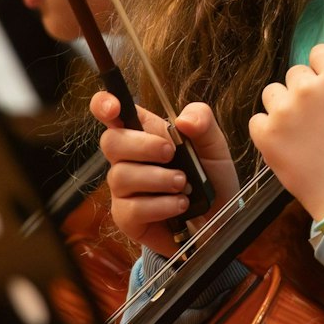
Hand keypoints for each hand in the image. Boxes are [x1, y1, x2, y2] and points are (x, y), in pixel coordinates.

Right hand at [90, 93, 237, 255]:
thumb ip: (203, 122)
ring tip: (184, 185)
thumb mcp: (214, 145)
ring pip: (120, 176)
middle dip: (143, 146)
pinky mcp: (127, 217)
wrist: (219, 219)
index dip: (104, 104)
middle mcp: (128, 158)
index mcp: (145, 132)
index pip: (112, 111)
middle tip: (171, 154)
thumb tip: (184, 119)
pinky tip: (179, 205)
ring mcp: (124, 189)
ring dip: (158, 179)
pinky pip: (132, 208)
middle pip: (110, 141)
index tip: (114, 108)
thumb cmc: (210, 178)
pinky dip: (161, 205)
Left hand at [249, 22, 323, 219]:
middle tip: (322, 122)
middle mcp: (307, 86)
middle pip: (296, 73)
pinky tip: (290, 145)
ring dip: (284, 108)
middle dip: (306, 91)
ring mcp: (283, 110)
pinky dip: (269, 131)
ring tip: (304, 133)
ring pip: (273, 93)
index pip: (319, 54)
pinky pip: (258, 119)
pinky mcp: (265, 134)